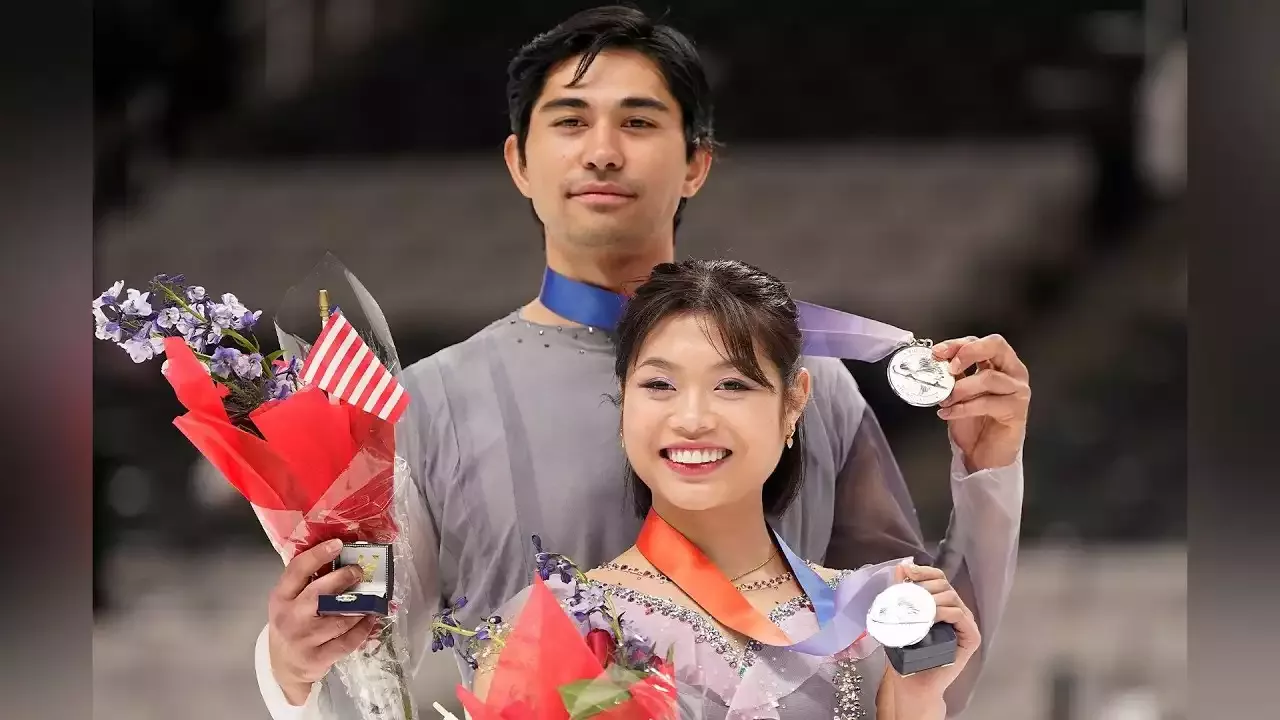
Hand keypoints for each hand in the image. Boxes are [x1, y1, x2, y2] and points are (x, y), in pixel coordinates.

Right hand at [268, 539, 377, 704]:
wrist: (285, 667)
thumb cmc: (291, 625)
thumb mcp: (288, 602)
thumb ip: (306, 583)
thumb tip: (340, 557)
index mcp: (280, 598)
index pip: (297, 571)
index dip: (318, 555)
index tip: (338, 544)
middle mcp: (289, 617)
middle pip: (320, 593)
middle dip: (344, 578)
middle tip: (358, 571)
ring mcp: (303, 640)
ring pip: (339, 618)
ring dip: (359, 607)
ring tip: (370, 598)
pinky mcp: (318, 658)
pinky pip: (348, 640)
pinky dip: (363, 628)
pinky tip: (370, 619)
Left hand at [888, 563, 980, 697]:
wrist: (913, 684)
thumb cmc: (906, 653)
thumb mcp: (899, 618)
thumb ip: (901, 593)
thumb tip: (900, 567)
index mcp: (942, 605)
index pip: (938, 578)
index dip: (924, 571)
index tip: (906, 572)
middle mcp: (956, 611)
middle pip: (944, 585)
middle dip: (924, 585)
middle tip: (908, 594)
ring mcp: (965, 624)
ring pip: (952, 597)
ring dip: (931, 598)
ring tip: (916, 608)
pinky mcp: (971, 638)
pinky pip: (959, 615)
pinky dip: (944, 612)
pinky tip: (930, 617)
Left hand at [932, 334, 1029, 471]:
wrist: (983, 456)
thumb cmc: (974, 424)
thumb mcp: (958, 393)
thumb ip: (953, 376)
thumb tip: (936, 361)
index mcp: (999, 363)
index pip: (980, 342)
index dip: (958, 344)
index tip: (938, 353)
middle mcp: (1013, 372)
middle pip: (996, 346)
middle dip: (968, 352)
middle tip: (949, 368)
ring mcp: (1018, 390)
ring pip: (989, 377)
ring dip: (961, 388)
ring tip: (945, 399)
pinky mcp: (1016, 410)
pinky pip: (988, 403)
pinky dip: (963, 408)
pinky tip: (948, 413)